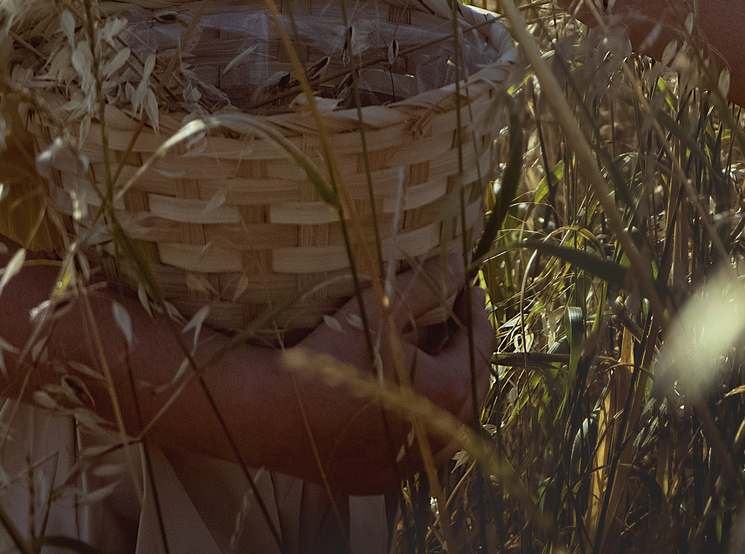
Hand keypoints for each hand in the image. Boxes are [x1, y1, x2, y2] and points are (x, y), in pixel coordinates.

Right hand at [254, 254, 494, 494]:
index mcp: (444, 393)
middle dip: (464, 350)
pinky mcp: (378, 479)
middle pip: (469, 388)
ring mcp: (406, 466)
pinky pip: (413, 449)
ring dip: (445, 388)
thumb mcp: (378, 308)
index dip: (475, 314)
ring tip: (428, 355)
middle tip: (452, 318)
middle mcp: (435, 439)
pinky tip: (398, 397)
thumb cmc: (325, 355)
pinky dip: (416, 421)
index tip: (468, 288)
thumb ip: (426, 285)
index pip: (478, 347)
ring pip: (444, 425)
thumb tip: (461, 263)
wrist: (266, 412)